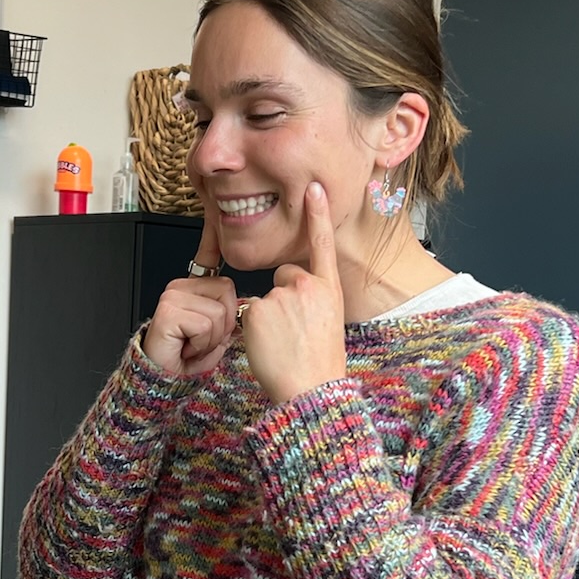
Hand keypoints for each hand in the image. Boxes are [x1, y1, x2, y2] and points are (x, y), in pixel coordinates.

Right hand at [142, 214, 237, 378]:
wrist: (165, 382)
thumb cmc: (186, 361)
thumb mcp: (217, 334)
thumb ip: (229, 315)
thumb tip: (247, 306)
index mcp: (190, 288)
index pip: (226, 285)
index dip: (229, 312)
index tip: (210, 331)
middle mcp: (178, 288)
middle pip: (225, 294)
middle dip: (222, 325)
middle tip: (201, 341)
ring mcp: (170, 298)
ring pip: (217, 312)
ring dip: (211, 338)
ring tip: (193, 347)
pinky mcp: (167, 314)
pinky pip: (204, 326)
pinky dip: (201, 345)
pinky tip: (186, 350)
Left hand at [240, 181, 347, 403]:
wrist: (311, 390)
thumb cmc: (320, 364)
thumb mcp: (328, 322)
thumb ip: (312, 300)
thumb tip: (289, 293)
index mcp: (329, 289)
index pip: (322, 244)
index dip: (318, 215)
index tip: (314, 188)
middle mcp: (307, 285)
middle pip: (284, 277)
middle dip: (283, 298)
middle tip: (295, 332)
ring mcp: (282, 295)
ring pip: (265, 298)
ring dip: (269, 317)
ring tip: (285, 343)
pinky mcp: (259, 309)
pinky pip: (250, 313)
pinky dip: (254, 329)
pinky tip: (270, 345)